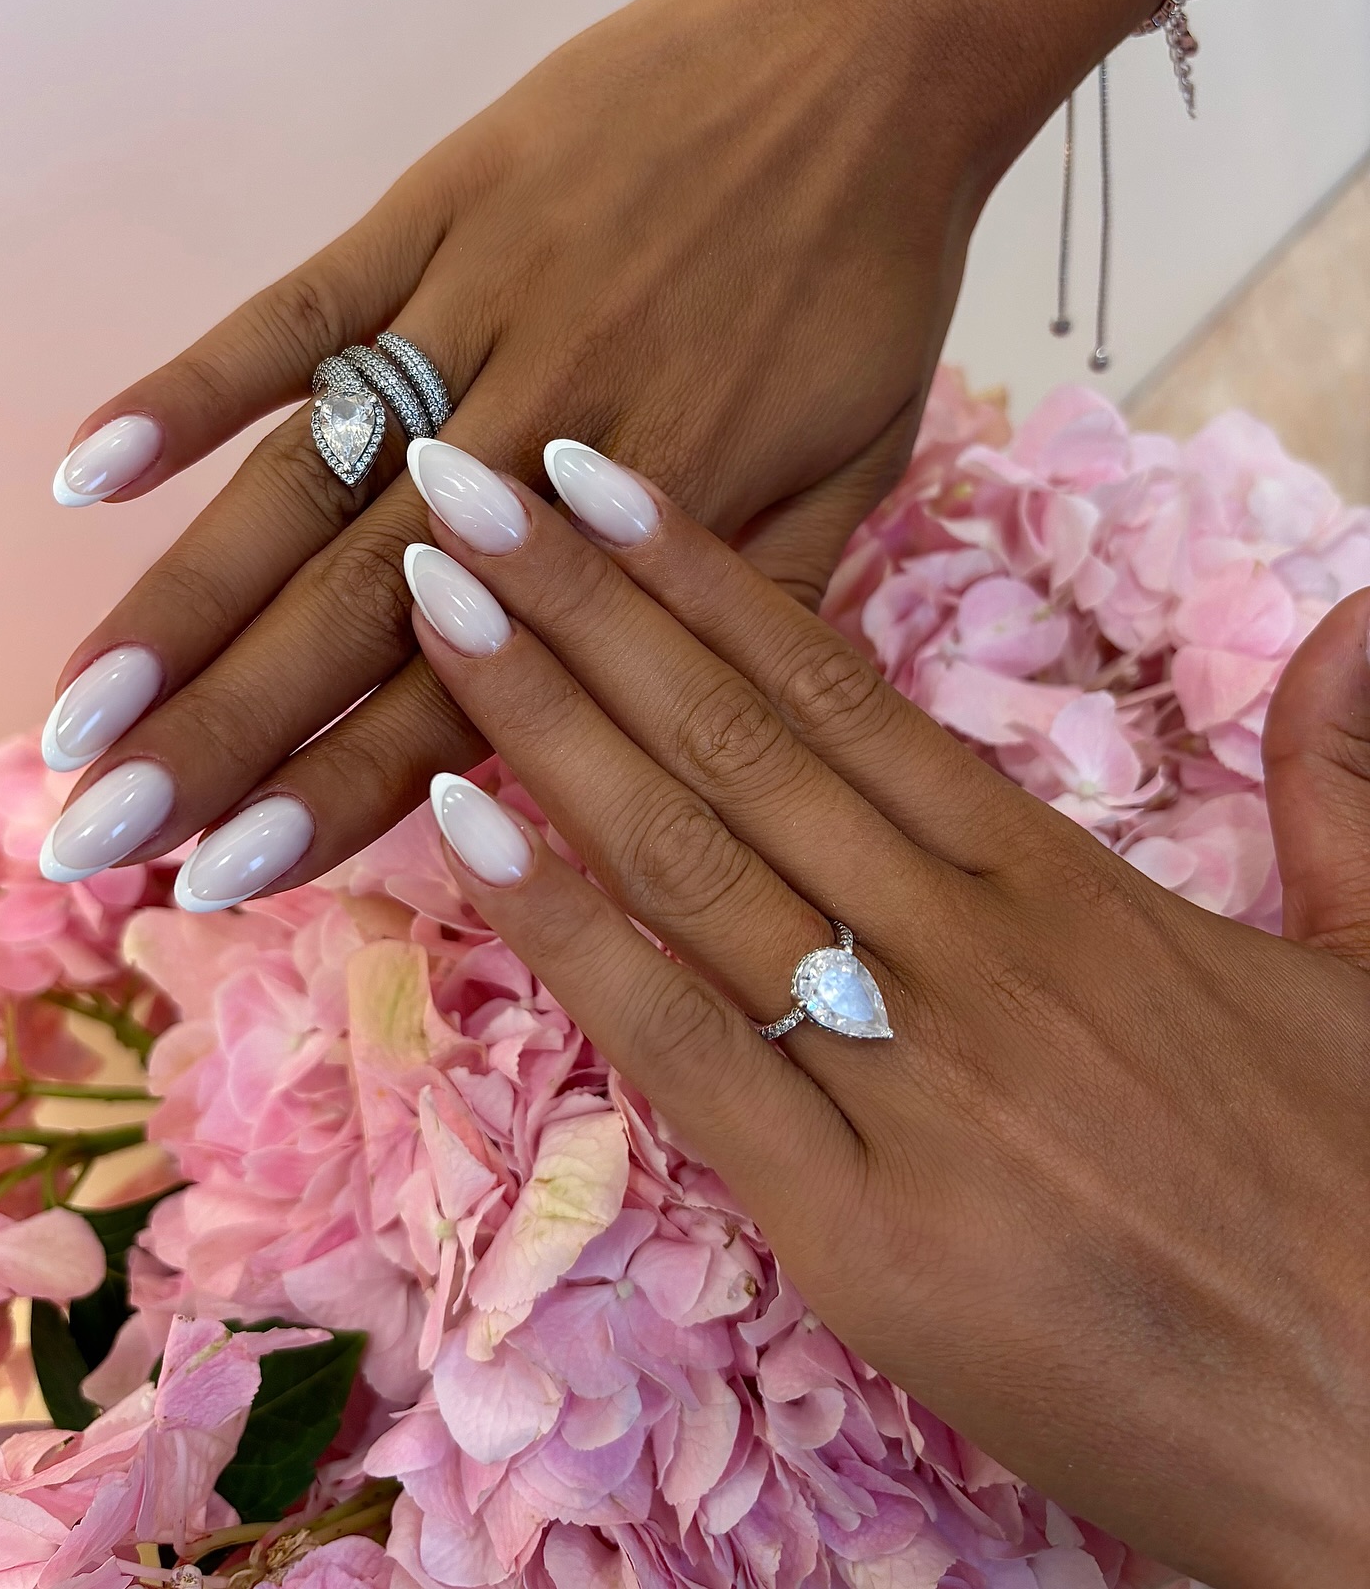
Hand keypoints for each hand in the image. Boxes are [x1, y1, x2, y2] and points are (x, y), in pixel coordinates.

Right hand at [37, 0, 1179, 900]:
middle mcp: (543, 441)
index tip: (228, 877)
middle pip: (355, 611)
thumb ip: (755, 615)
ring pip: (307, 483)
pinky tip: (87, 472)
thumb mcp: (856, 478)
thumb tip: (666, 743)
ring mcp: (477, 315)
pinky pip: (300, 306)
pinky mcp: (438, 208)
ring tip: (82, 713)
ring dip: (184, 602)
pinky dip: (193, 382)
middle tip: (102, 835)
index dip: (342, 791)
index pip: (472, 693)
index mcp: (652, 529)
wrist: (871, 64)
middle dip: (222, 734)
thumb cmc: (870, 285)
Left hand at [393, 438, 1367, 1587]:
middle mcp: (971, 948)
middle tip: (454, 482)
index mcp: (1066, 880)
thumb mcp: (1368, 961)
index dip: (703, 576)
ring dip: (550, 722)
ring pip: (696, 861)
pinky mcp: (865, 1230)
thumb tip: (1352, 618)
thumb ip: (1335, 783)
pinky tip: (470, 832)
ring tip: (434, 609)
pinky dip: (574, 935)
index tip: (592, 481)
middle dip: (583, 603)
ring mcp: (911, 1080)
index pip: (844, 689)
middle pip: (738, 740)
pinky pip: (689, 1051)